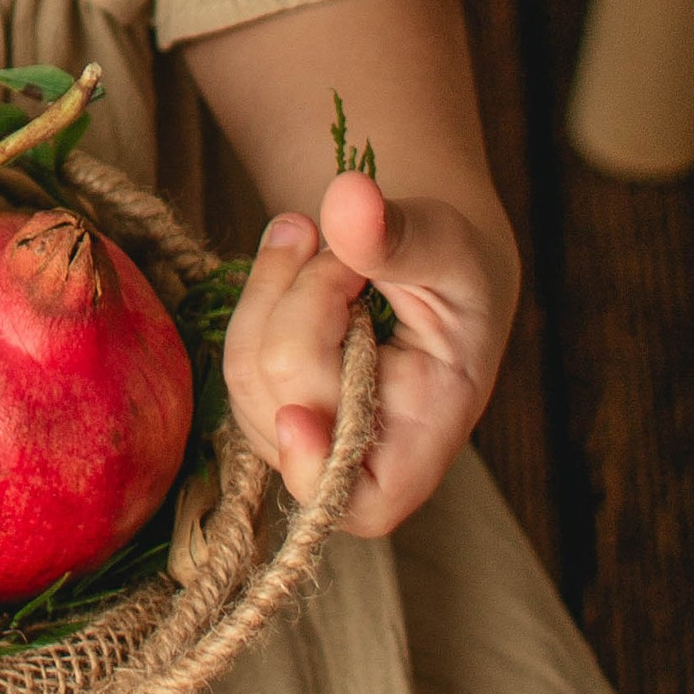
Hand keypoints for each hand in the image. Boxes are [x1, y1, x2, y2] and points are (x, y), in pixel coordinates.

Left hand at [222, 169, 517, 537]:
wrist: (432, 265)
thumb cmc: (455, 267)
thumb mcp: (447, 244)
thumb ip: (399, 235)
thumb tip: (347, 199)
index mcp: (426, 435)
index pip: (361, 495)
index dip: (316, 464)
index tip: (297, 414)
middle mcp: (360, 452)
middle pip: (284, 392)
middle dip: (301, 297)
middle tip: (344, 246)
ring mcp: (308, 431)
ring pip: (246, 372)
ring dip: (272, 286)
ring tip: (319, 238)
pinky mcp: (272, 402)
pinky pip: (237, 354)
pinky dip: (260, 293)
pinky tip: (300, 260)